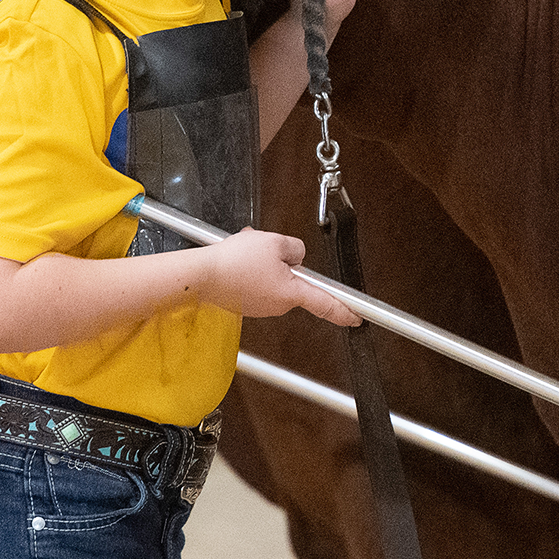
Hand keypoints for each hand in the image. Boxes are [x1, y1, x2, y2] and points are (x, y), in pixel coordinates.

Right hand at [201, 227, 360, 326]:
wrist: (201, 276)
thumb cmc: (234, 262)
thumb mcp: (273, 242)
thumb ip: (294, 247)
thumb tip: (295, 255)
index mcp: (290, 292)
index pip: (325, 303)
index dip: (344, 309)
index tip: (357, 316)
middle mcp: (278, 304)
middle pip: (293, 279)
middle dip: (282, 260)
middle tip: (265, 248)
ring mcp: (260, 306)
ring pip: (273, 278)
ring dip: (263, 262)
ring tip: (245, 253)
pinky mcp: (245, 303)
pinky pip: (256, 282)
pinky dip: (249, 269)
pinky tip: (236, 261)